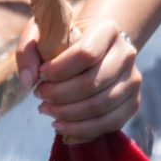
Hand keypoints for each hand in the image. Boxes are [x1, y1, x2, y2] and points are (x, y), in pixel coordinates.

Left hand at [15, 15, 140, 143]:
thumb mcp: (42, 32)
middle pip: (92, 83)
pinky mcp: (133, 103)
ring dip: (68, 115)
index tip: (41, 75)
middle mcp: (127, 53)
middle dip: (59, 95)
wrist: (95, 46)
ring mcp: (133, 79)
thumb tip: (27, 82)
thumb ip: (27, 50)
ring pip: (100, 107)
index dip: (59, 70)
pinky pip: (110, 124)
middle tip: (39, 96)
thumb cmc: (65, 39)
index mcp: (107, 29)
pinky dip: (82, 130)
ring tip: (47, 111)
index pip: (86, 53)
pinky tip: (62, 126)